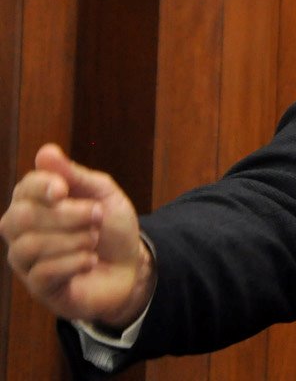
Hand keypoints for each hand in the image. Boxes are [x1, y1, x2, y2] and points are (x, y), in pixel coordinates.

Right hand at [1, 144, 154, 328]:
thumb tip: (45, 152)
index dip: (40, 186)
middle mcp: (23, 232)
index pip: (23, 189)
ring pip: (29, 246)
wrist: (131, 266)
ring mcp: (27, 261)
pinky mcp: (39, 288)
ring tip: (94, 239)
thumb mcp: (103, 194)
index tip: (64, 190)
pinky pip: (42, 273)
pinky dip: (74, 262)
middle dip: (65, 215)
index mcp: (37, 203)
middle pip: (21, 218)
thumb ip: (75, 175)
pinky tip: (90, 260)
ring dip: (73, 239)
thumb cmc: (111, 227)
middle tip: (97, 215)